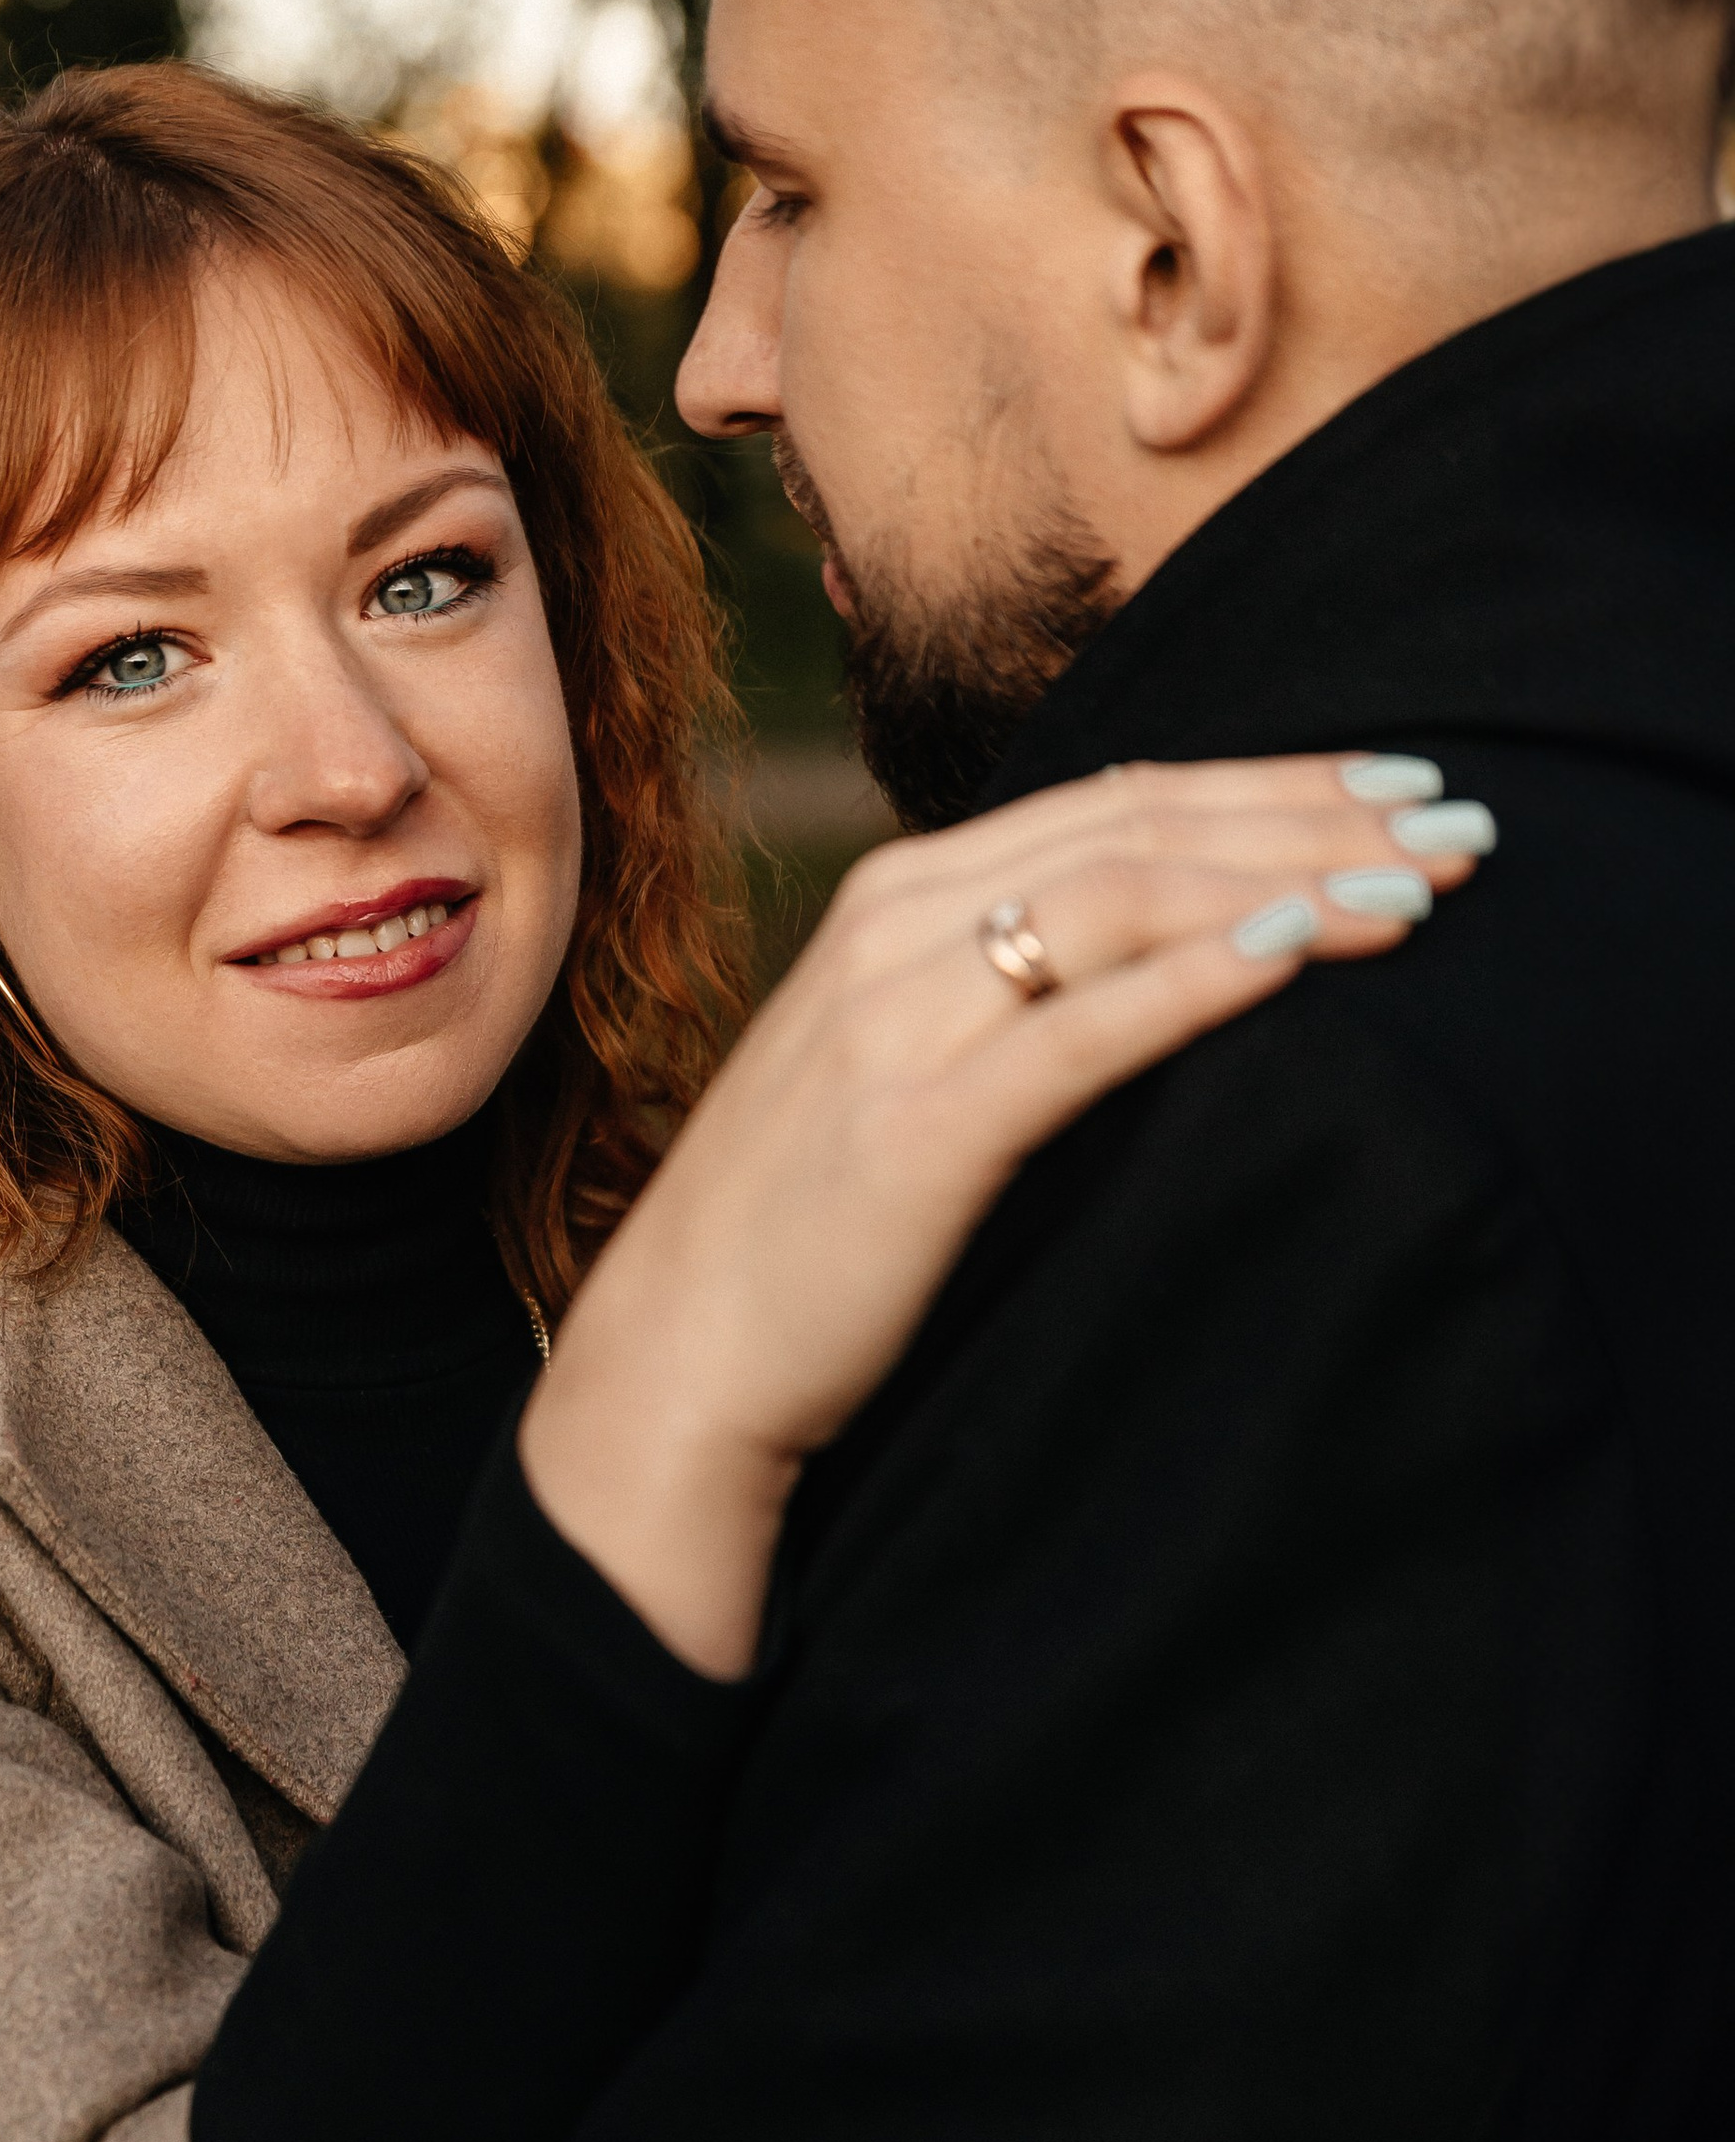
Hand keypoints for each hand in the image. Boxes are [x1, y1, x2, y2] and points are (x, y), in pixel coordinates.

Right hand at [521, 754, 1489, 1675]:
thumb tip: (1174, 948)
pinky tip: (1301, 956)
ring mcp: (898, 1021)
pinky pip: (1080, 1029)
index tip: (1402, 787)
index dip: (1276, 781)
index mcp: (900, 898)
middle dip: (1314, 813)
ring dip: (1288, 879)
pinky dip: (1198, 979)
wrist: (680, 1360)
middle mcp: (895, 927)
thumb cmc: (814, 1230)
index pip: (1121, 799)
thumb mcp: (911, 1066)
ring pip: (1123, 898)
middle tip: (1460, 819)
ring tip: (1422, 887)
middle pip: (1142, 826)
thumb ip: (1012, 988)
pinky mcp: (917, 1128)